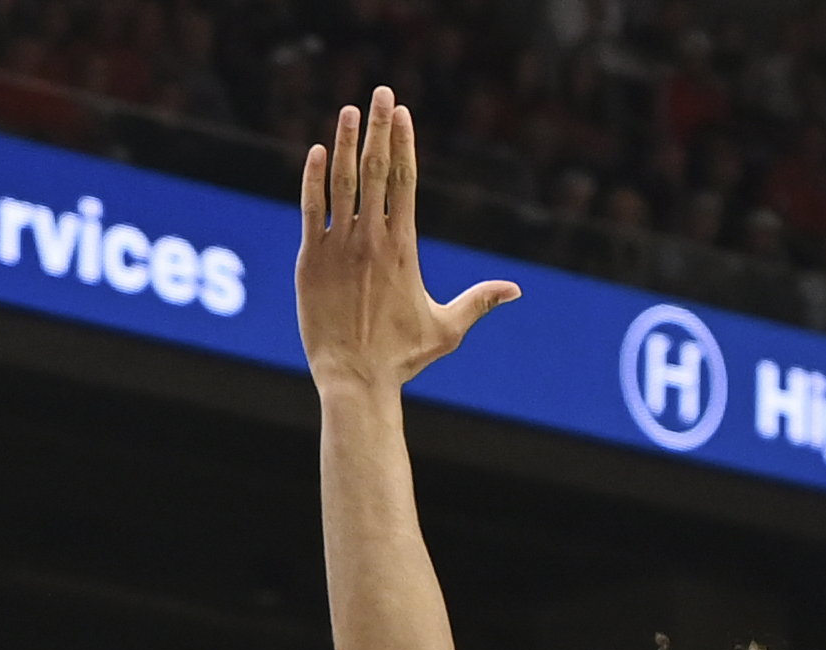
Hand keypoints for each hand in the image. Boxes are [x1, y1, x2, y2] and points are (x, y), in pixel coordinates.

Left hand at [297, 87, 518, 393]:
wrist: (355, 379)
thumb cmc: (402, 357)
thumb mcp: (448, 329)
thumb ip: (479, 301)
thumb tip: (516, 291)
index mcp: (404, 247)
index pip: (405, 181)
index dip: (403, 143)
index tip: (403, 113)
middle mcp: (372, 239)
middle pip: (377, 170)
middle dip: (379, 127)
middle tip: (381, 93)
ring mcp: (338, 246)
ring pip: (342, 182)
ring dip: (346, 142)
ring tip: (349, 110)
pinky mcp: (309, 260)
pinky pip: (310, 209)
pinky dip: (313, 179)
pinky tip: (318, 152)